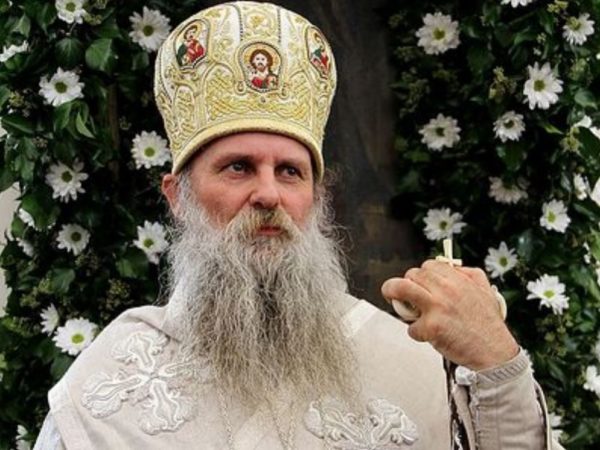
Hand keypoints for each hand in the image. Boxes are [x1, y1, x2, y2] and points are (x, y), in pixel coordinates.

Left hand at [381, 260, 518, 369]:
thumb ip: (468, 274)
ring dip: (392, 292)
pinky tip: (428, 335)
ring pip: (400, 288)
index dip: (422, 274)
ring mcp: (437, 307)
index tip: (420, 283)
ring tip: (393, 298)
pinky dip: (416, 332)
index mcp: (458, 279)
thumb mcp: (485, 290)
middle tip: (407, 295)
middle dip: (407, 284)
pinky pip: (410, 325)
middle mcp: (446, 289)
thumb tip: (452, 266)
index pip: (429, 265)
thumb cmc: (488, 327)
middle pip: (412, 275)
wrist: (494, 353)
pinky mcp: (431, 327)